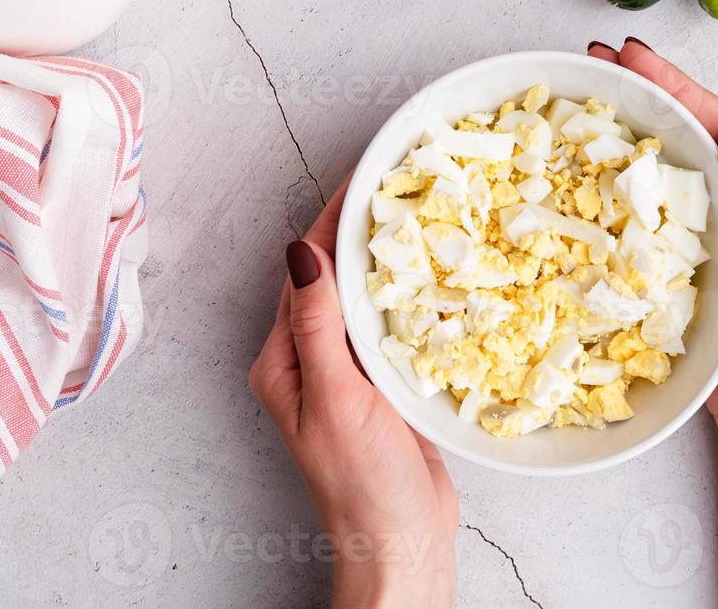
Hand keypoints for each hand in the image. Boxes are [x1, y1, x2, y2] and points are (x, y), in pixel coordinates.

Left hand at [249, 183, 458, 607]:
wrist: (402, 543)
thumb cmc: (363, 483)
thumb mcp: (338, 398)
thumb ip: (319, 325)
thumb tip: (301, 252)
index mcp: (284, 360)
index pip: (304, 270)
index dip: (332, 219)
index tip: (366, 175)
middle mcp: (308, 360)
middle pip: (331, 275)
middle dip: (360, 227)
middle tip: (400, 178)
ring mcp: (345, 371)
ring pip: (362, 295)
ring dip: (386, 256)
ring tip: (419, 209)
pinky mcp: (380, 384)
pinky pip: (389, 323)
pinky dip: (408, 292)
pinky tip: (433, 271)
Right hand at [589, 39, 717, 443]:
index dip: (679, 86)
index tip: (632, 58)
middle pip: (697, 129)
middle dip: (650, 90)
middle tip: (598, 62)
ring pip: (674, 161)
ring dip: (635, 124)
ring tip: (590, 96)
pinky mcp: (688, 259)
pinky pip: (655, 203)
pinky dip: (626, 175)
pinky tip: (595, 168)